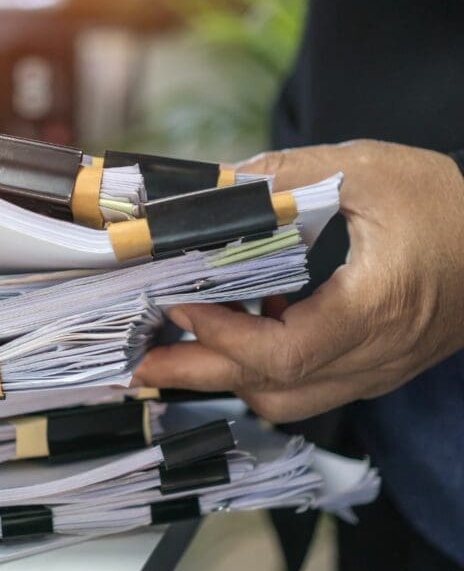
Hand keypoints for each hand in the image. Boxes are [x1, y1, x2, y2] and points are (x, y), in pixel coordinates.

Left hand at [134, 140, 463, 421]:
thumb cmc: (445, 203)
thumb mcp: (365, 171)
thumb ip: (284, 179)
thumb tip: (213, 185)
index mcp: (376, 308)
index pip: (286, 351)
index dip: (223, 335)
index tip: (176, 305)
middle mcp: (375, 354)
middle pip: (272, 388)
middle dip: (197, 375)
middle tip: (137, 363)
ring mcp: (375, 369)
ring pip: (286, 399)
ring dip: (225, 375)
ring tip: (174, 347)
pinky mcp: (373, 367)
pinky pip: (305, 387)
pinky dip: (259, 368)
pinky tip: (236, 330)